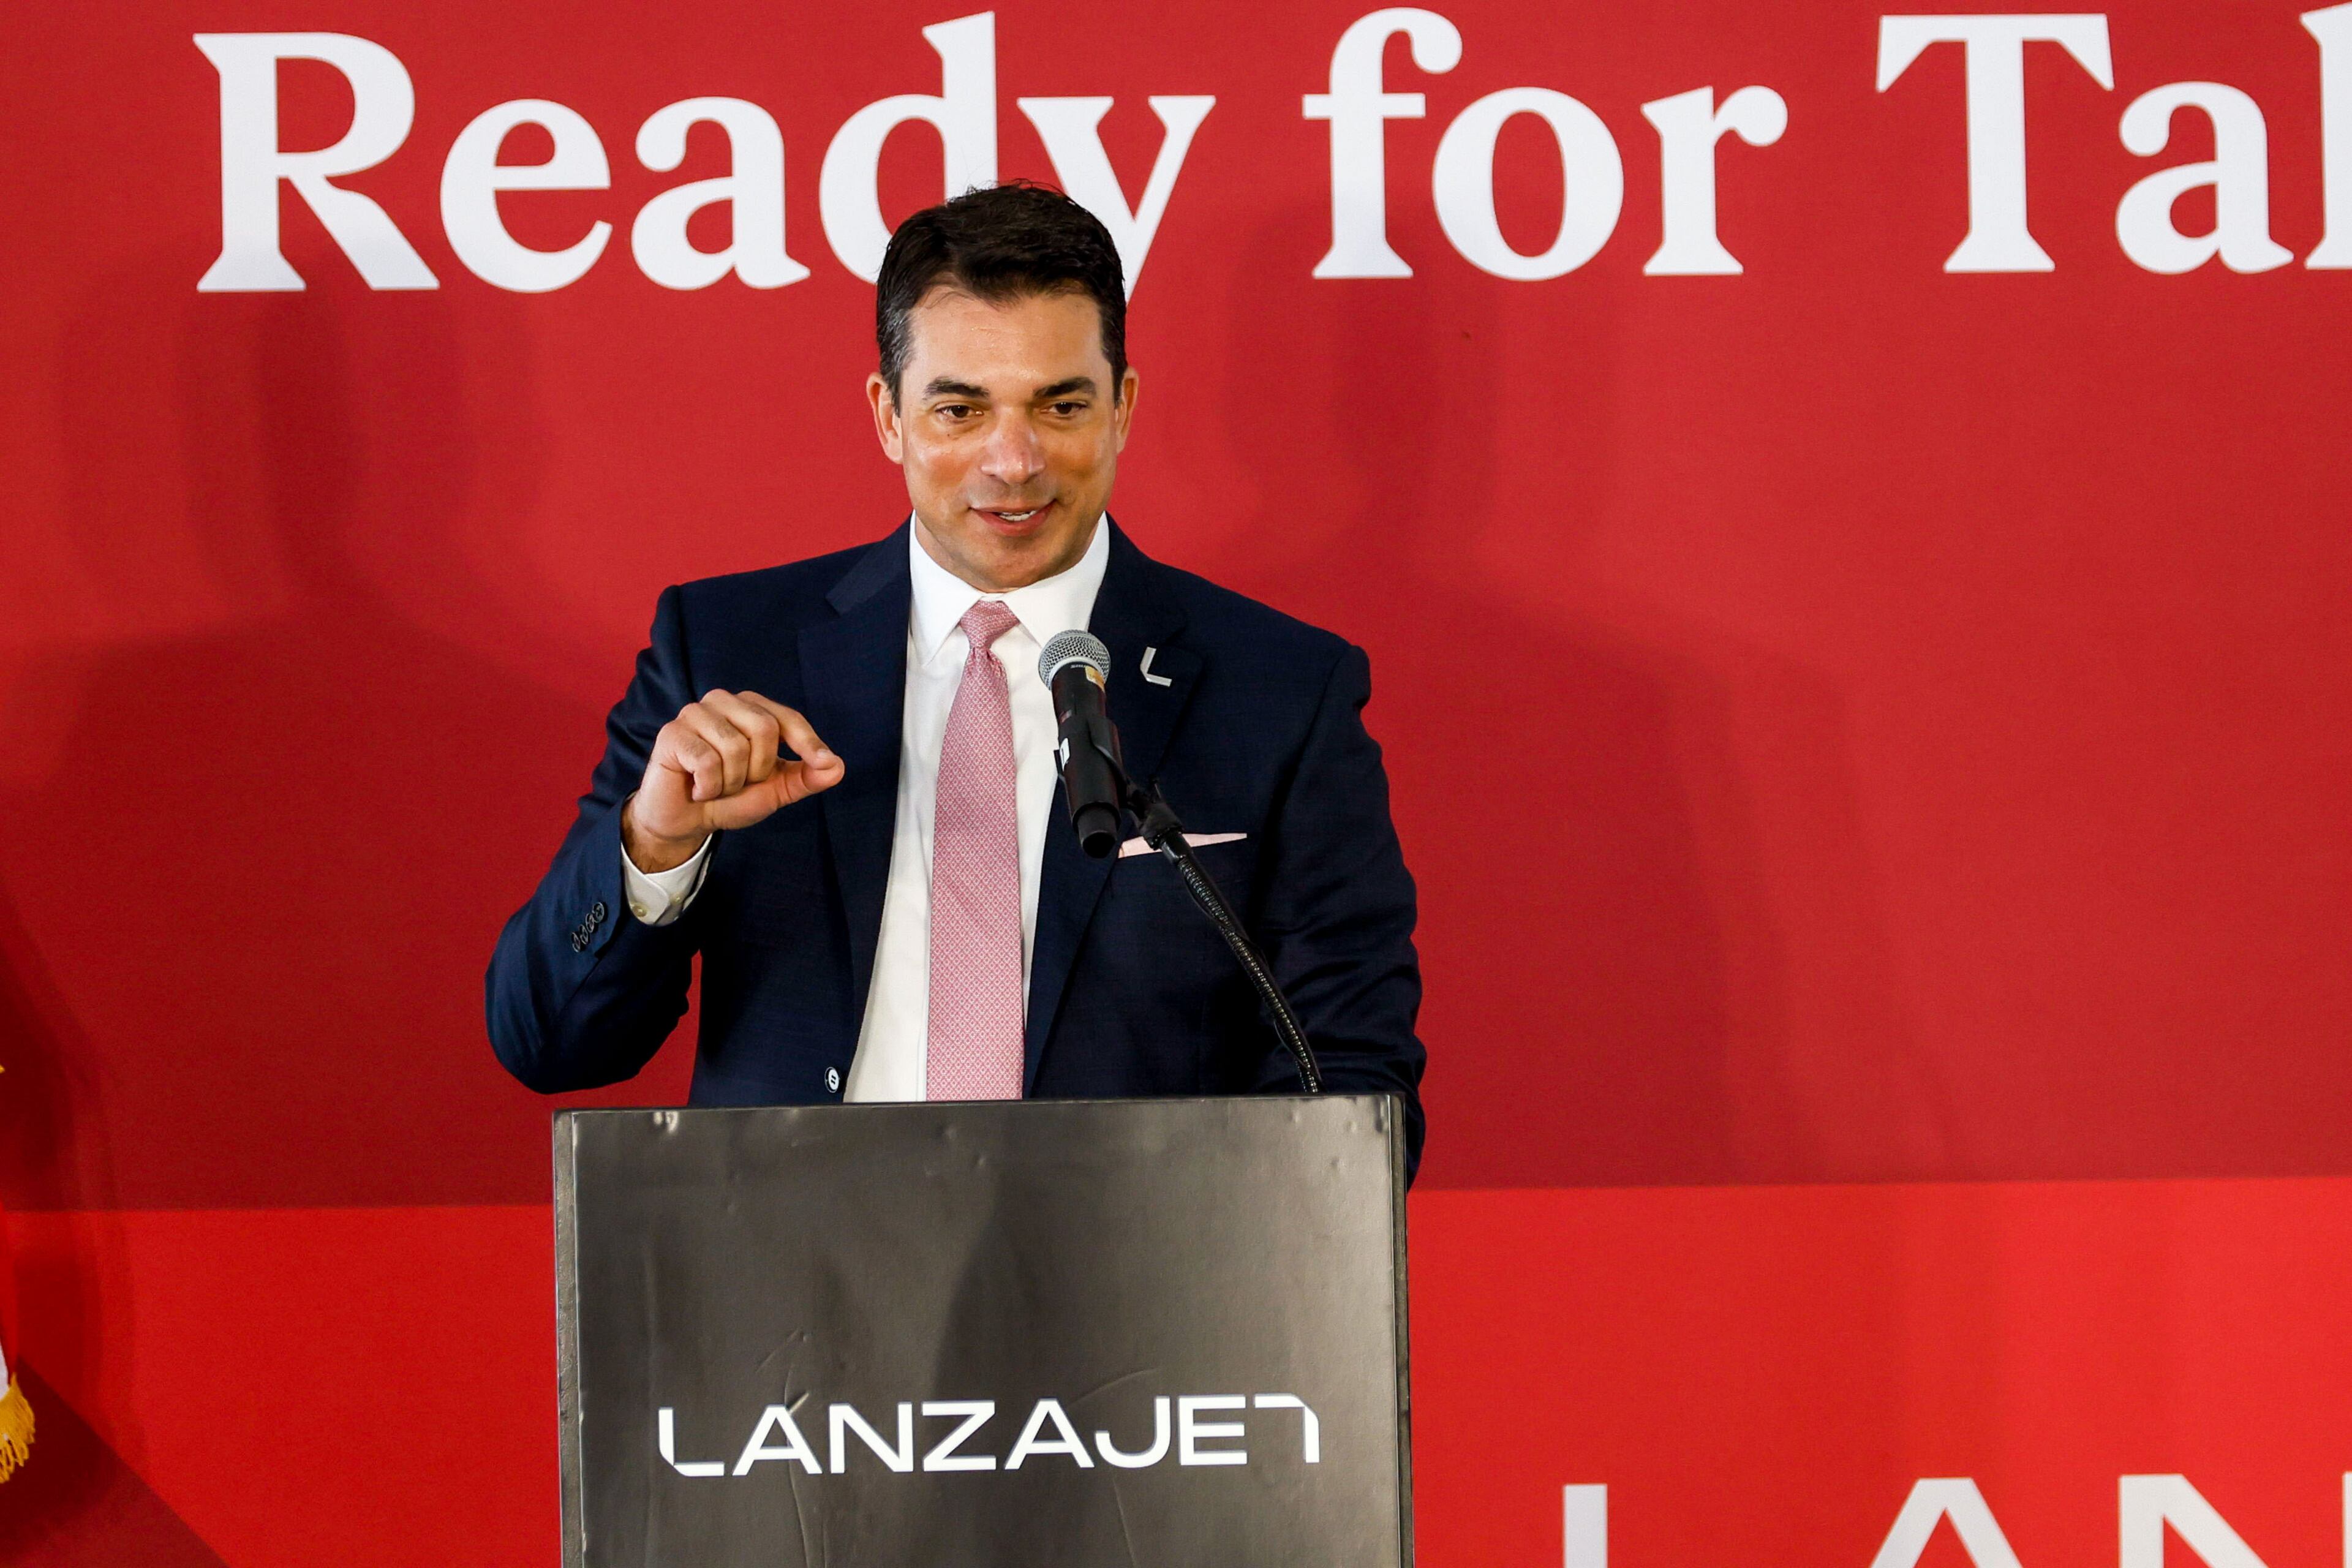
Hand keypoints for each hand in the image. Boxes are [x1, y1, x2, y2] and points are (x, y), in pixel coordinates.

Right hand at [623, 691, 843, 871]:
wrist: (686, 821)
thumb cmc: (730, 797)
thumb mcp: (775, 790)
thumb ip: (806, 777)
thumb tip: (836, 767)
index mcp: (749, 708)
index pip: (787, 718)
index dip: (808, 741)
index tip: (825, 763)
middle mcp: (722, 702)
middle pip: (764, 728)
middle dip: (759, 769)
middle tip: (739, 783)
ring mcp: (694, 714)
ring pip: (735, 747)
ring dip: (731, 782)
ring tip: (715, 785)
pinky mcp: (671, 734)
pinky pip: (707, 762)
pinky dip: (708, 787)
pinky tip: (697, 788)